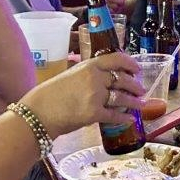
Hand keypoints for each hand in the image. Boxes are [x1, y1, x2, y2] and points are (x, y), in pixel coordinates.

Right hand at [22, 52, 145, 137]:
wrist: (38, 114)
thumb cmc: (49, 94)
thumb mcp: (70, 75)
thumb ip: (87, 75)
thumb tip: (103, 78)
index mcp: (88, 66)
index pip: (116, 59)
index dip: (130, 63)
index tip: (137, 68)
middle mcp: (94, 78)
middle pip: (123, 79)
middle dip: (135, 85)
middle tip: (141, 89)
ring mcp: (95, 96)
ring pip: (122, 98)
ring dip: (135, 102)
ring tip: (141, 104)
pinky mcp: (94, 114)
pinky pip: (114, 115)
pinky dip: (124, 118)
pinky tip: (130, 119)